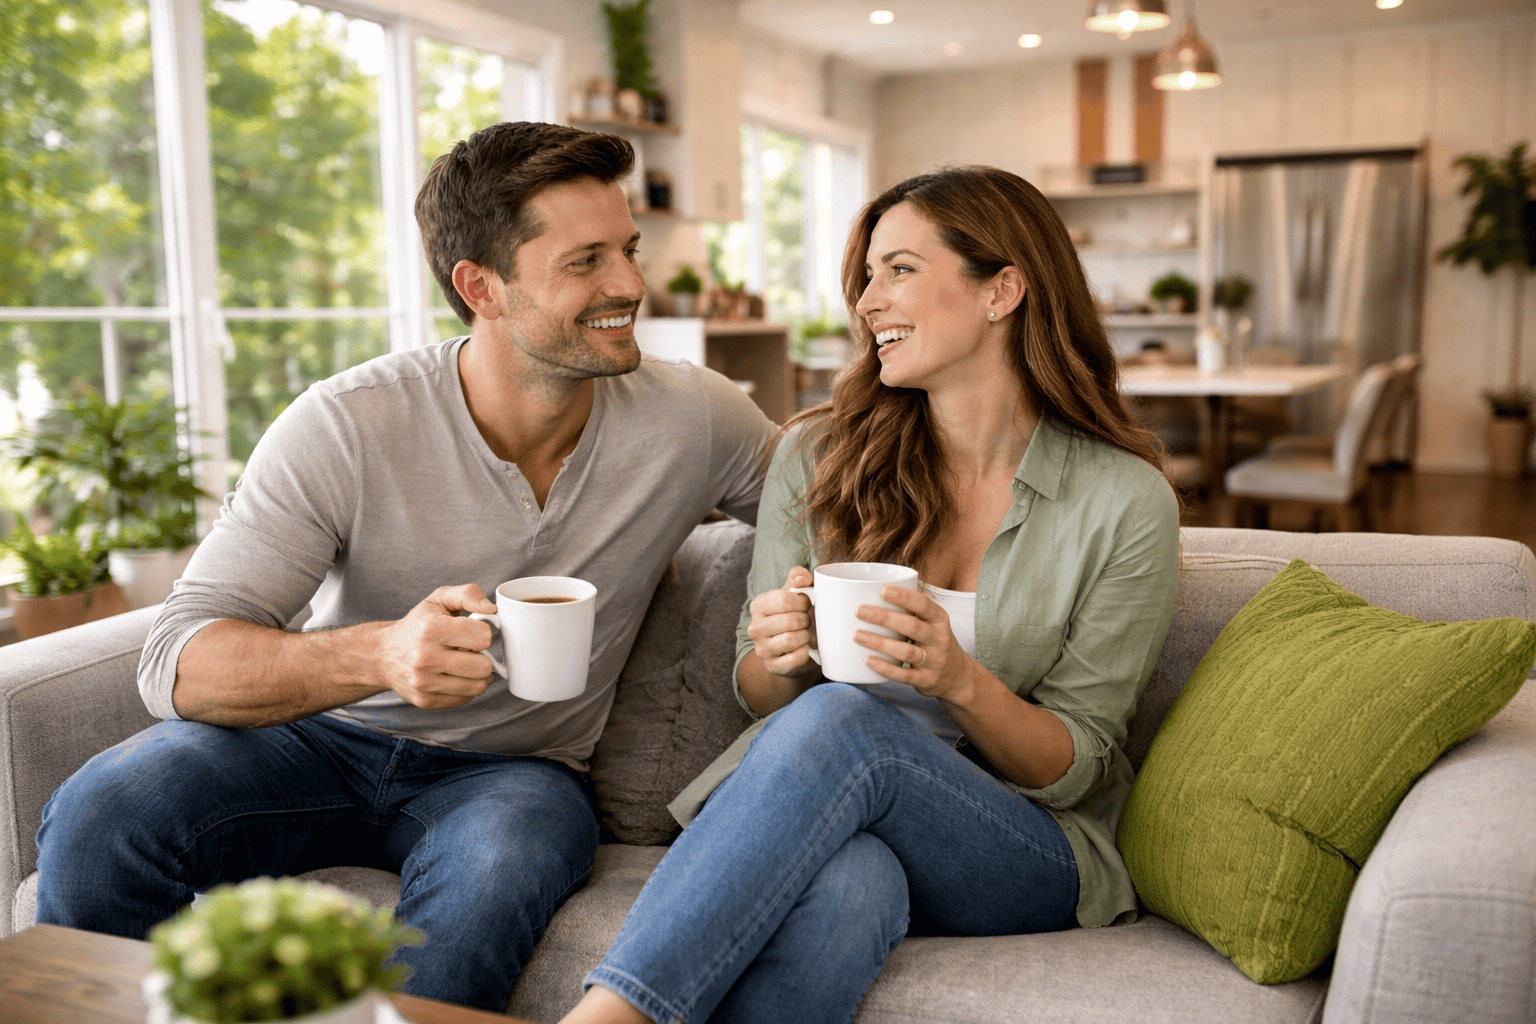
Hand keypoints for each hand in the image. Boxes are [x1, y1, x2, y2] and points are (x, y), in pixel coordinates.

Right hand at [375, 585, 499, 708]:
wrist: (382, 654)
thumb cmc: (417, 624)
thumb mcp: (438, 599)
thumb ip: (468, 594)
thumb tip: (491, 610)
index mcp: (431, 629)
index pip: (483, 637)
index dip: (483, 633)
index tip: (473, 632)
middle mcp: (425, 657)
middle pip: (483, 666)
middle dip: (483, 657)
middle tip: (471, 651)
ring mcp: (424, 682)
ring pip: (477, 686)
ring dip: (478, 675)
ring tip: (467, 664)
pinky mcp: (425, 700)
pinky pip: (465, 699)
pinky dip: (466, 688)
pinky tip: (455, 676)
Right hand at [746, 567, 820, 679]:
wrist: (792, 647)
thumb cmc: (794, 615)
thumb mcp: (795, 593)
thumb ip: (798, 578)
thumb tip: (803, 578)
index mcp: (758, 605)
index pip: (785, 599)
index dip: (803, 602)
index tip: (807, 605)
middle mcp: (754, 628)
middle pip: (790, 620)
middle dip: (806, 620)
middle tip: (808, 621)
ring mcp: (761, 649)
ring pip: (791, 640)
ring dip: (806, 636)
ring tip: (806, 634)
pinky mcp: (772, 666)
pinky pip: (795, 659)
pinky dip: (806, 653)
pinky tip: (805, 648)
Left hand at [854, 585, 977, 700]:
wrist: (958, 675)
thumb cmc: (935, 642)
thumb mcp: (933, 623)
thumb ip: (911, 611)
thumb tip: (872, 592)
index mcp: (940, 620)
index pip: (924, 605)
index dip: (904, 597)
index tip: (883, 591)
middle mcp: (940, 639)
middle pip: (912, 626)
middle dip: (884, 618)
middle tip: (860, 611)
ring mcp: (934, 661)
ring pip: (906, 652)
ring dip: (880, 643)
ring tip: (858, 635)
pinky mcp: (926, 680)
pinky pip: (904, 675)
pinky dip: (885, 668)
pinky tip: (868, 660)